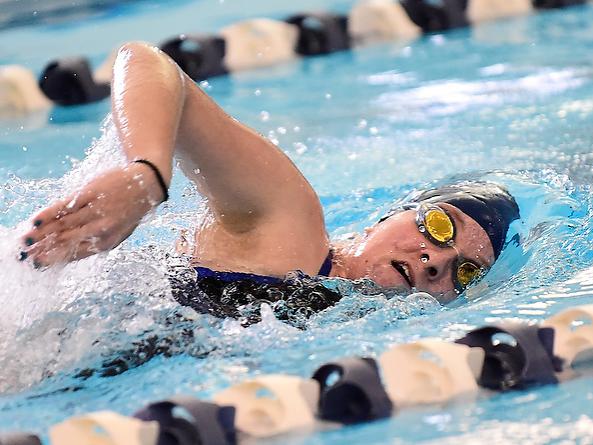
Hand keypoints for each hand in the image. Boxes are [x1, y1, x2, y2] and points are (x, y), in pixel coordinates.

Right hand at [20, 163, 165, 266]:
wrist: (146, 183)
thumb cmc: (131, 210)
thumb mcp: (120, 232)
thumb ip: (97, 243)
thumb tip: (71, 254)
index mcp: (108, 242)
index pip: (76, 253)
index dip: (55, 259)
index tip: (37, 264)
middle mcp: (101, 228)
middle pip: (66, 241)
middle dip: (43, 249)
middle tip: (24, 255)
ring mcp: (95, 210)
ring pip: (63, 225)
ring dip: (41, 234)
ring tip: (25, 240)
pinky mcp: (90, 194)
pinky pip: (65, 207)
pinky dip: (49, 214)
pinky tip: (35, 221)